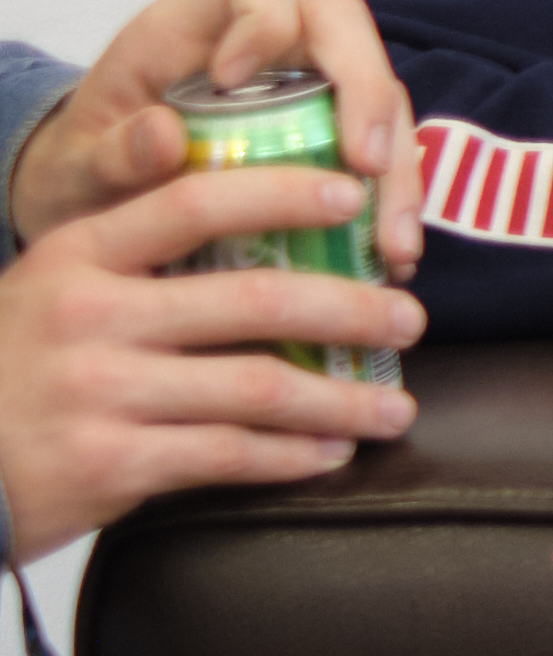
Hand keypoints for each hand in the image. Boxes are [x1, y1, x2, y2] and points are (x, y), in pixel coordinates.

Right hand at [1, 160, 424, 562]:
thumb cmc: (9, 374)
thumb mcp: (48, 295)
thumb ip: (132, 269)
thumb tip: (265, 250)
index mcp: (76, 258)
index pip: (194, 201)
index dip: (282, 192)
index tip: (353, 197)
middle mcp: (88, 316)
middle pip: (253, 299)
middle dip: (351, 309)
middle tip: (410, 320)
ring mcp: (97, 390)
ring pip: (258, 387)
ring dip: (342, 398)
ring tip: (394, 407)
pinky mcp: (108, 463)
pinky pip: (228, 454)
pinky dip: (292, 456)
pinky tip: (331, 454)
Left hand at [9, 0, 423, 275]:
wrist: (97, 202)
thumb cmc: (85, 167)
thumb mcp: (77, 165)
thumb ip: (110, 151)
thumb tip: (165, 136)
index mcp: (192, 23)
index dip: (262, 10)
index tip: (233, 81)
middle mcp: (265, 42)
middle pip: (343, 24)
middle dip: (365, 89)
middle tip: (363, 166)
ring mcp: (307, 84)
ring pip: (379, 90)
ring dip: (397, 164)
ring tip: (393, 242)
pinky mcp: (332, 130)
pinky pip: (382, 146)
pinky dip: (393, 199)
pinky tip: (391, 253)